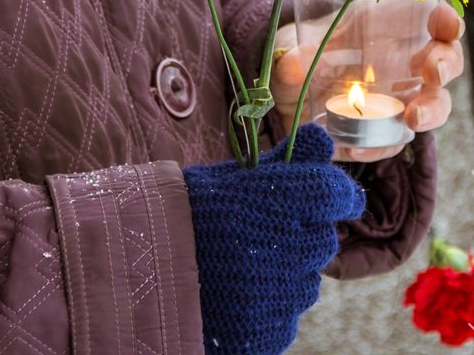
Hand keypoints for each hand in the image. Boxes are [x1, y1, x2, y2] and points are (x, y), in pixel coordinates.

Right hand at [184, 126, 364, 354]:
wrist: (131, 273)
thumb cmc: (184, 217)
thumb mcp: (231, 179)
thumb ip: (285, 164)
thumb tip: (323, 139)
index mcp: (269, 200)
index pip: (332, 193)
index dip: (341, 195)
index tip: (341, 199)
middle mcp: (278, 248)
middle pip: (323, 241)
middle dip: (304, 236)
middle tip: (267, 234)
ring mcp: (271, 296)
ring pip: (305, 284)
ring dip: (287, 275)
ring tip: (243, 267)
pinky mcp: (262, 333)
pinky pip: (284, 319)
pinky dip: (269, 309)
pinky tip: (237, 295)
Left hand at [272, 2, 464, 161]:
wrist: (286, 96)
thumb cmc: (298, 57)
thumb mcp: (290, 50)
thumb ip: (292, 57)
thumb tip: (292, 63)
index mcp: (386, 26)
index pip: (430, 17)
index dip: (446, 20)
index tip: (449, 27)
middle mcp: (402, 61)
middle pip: (444, 60)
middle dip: (447, 64)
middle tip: (434, 74)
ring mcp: (399, 98)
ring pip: (435, 103)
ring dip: (432, 110)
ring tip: (413, 118)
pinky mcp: (384, 131)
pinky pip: (394, 140)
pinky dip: (381, 146)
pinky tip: (357, 147)